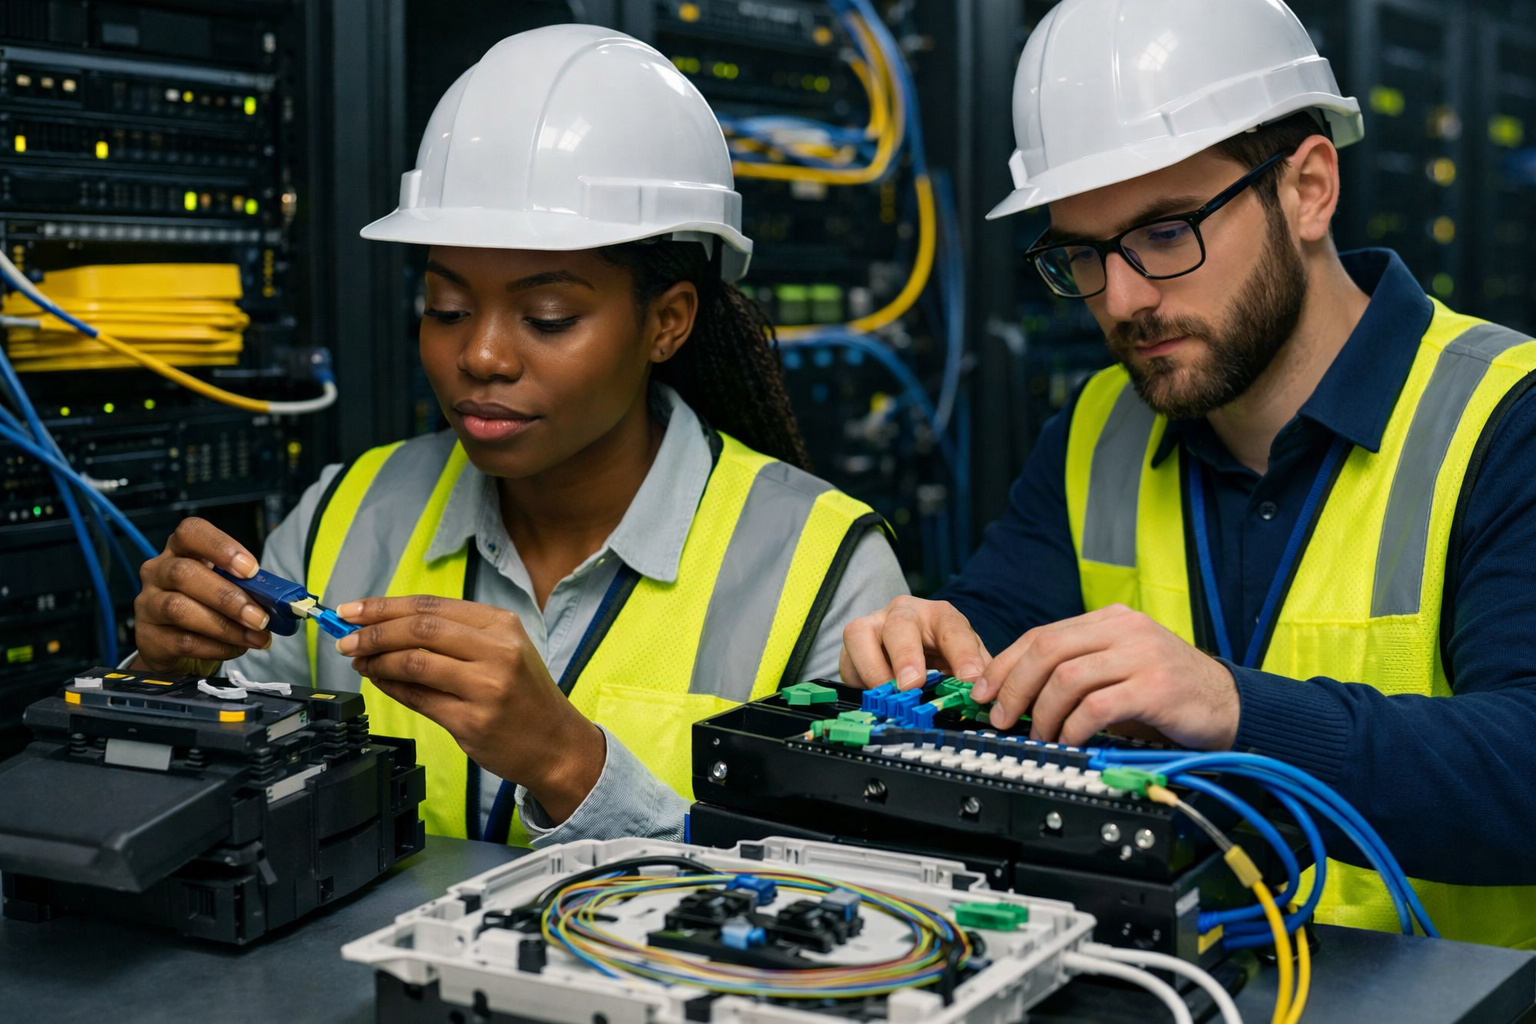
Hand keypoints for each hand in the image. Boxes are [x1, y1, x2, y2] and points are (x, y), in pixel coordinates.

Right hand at [134, 517, 272, 674]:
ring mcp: (147, 605)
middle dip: (228, 597)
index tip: (250, 569)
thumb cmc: (207, 607)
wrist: (176, 646)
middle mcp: (157, 572)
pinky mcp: (147, 638)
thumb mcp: (227, 587)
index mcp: (180, 550)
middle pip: (184, 573)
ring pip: (179, 608)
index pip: (191, 532)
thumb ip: (246, 586)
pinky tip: (236, 647)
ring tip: (255, 636)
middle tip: (260, 617)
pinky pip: (182, 641)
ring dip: (225, 625)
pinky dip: (216, 647)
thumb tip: (278, 599)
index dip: (220, 546)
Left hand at [336, 595, 604, 823]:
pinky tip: (378, 682)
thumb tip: (387, 628)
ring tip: (359, 661)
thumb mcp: (502, 652)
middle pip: (419, 629)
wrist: (557, 745)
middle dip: (373, 632)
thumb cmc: (525, 697)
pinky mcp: (472, 721)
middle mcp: (497, 651)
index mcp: (503, 625)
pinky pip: (418, 699)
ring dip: (377, 660)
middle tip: (345, 638)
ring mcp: (486, 687)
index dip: (384, 606)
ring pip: (414, 662)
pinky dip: (390, 687)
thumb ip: (452, 637)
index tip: (352, 611)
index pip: (431, 606)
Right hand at [839, 595, 990, 689]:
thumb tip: (989, 699)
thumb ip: (979, 676)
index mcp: (939, 616)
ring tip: (889, 696)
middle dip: (906, 655)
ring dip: (874, 668)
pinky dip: (859, 681)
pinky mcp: (850, 646)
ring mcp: (872, 626)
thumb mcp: (966, 661)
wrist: (910, 649)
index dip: (963, 654)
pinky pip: (847, 661)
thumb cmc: (941, 655)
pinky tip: (875, 696)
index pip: (953, 628)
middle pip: (900, 625)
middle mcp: (903, 613)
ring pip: (861, 635)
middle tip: (913, 684)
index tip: (970, 680)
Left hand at [972, 604, 1238, 749]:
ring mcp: (1142, 655)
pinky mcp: (1156, 687)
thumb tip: (1016, 695)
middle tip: (1000, 717)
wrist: (1230, 705)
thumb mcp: (1120, 669)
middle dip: (1015, 687)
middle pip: (1048, 650)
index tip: (983, 692)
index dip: (1006, 664)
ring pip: (1068, 677)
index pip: (1043, 635)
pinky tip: (1068, 741)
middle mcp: (1125, 630)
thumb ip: (1079, 670)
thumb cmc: (1168, 692)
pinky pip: (1097, 706)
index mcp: (1111, 620)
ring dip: (1042, 712)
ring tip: (1038, 736)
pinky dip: (1073, 726)